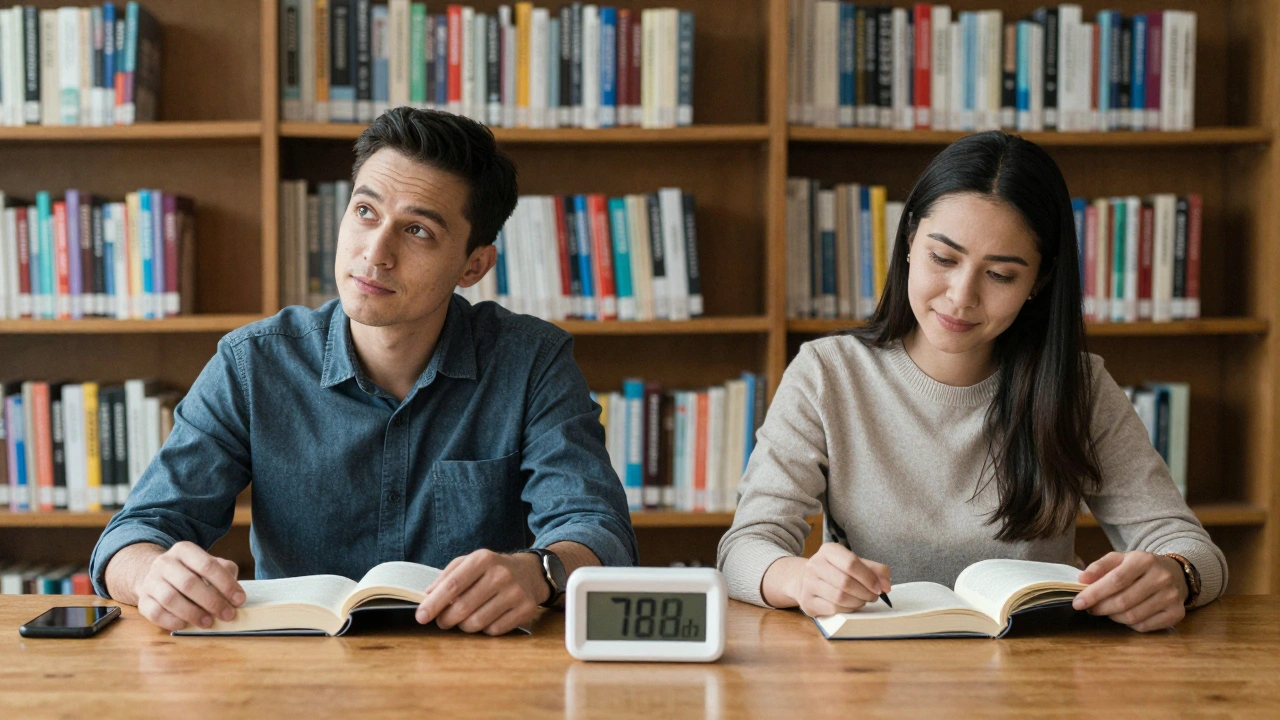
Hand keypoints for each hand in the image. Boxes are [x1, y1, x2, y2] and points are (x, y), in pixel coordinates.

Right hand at [135, 541, 244, 631]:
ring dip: (193, 613)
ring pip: (170, 599)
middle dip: (212, 601)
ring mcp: (150, 581)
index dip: (226, 584)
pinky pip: (156, 613)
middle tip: (228, 615)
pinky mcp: (142, 600)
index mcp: (184, 550)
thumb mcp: (207, 563)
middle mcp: (164, 563)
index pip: (207, 565)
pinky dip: (172, 621)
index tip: (239, 600)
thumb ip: (224, 571)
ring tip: (209, 622)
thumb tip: (235, 591)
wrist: (154, 574)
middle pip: (189, 583)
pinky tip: (186, 625)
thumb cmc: (189, 571)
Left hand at [415, 549, 547, 635]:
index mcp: (483, 559)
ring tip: (463, 620)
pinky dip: (484, 629)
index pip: (453, 585)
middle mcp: (501, 574)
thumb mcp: (469, 563)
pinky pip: (494, 630)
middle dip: (446, 619)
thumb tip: (427, 597)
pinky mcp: (526, 609)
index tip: (421, 616)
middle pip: (463, 607)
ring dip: (464, 626)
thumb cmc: (491, 569)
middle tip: (442, 621)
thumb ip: (447, 577)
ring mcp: (515, 592)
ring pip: (477, 622)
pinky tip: (486, 619)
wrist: (530, 573)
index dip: (434, 603)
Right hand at [794, 543, 890, 616]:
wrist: (807, 579)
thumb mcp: (854, 563)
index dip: (869, 577)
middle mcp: (814, 565)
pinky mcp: (807, 602)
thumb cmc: (836, 571)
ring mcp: (808, 584)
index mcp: (828, 550)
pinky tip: (850, 605)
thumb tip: (886, 586)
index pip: (851, 562)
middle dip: (865, 593)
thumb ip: (875, 570)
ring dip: (858, 602)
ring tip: (863, 600)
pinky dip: (847, 609)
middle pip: (846, 582)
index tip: (879, 588)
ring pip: (840, 598)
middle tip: (873, 596)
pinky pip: (833, 609)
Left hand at [1072, 551, 1186, 631]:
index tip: (1078, 603)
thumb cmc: (1139, 567)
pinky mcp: (1177, 613)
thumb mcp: (1119, 559)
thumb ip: (1099, 567)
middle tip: (1090, 608)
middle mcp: (1161, 578)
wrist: (1174, 573)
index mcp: (1144, 560)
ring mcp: (1171, 597)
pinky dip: (1129, 624)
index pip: (1115, 580)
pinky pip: (1144, 626)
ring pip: (1132, 616)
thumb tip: (1081, 579)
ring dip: (1113, 617)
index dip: (1094, 593)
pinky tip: (1125, 615)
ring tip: (1107, 610)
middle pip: (1123, 601)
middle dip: (1100, 608)